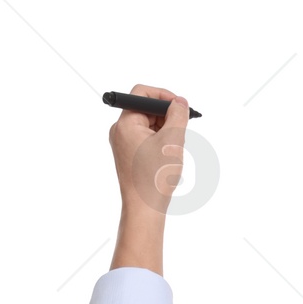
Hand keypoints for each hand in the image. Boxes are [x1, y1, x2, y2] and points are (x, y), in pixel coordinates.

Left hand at [109, 87, 189, 273]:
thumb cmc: (155, 178)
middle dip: (166, 116)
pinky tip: (168, 158)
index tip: (180, 105)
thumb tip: (180, 102)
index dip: (163, 94)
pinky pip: (147, 140)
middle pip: (146, 109)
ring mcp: (124, 145)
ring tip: (174, 149)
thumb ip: (177, 115)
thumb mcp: (172, 141)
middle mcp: (120, 131)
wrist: (144, 211)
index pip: (141, 93)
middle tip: (182, 129)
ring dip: (165, 131)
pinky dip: (160, 143)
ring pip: (148, 125)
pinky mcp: (130, 156)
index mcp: (125, 124)